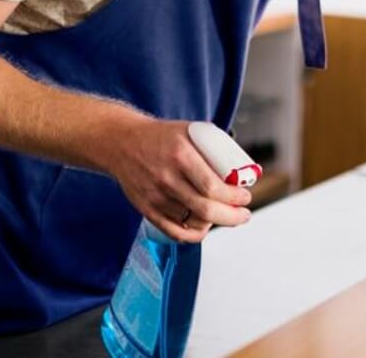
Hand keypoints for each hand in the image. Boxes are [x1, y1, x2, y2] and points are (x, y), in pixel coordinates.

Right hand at [104, 118, 251, 242]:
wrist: (120, 142)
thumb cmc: (159, 136)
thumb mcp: (189, 131)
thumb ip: (213, 147)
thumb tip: (242, 166)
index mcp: (181, 156)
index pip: (213, 187)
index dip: (234, 198)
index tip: (245, 197)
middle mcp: (167, 178)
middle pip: (206, 210)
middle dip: (232, 216)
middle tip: (243, 214)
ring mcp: (156, 196)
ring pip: (192, 223)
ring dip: (215, 223)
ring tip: (224, 216)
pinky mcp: (147, 209)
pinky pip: (173, 232)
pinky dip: (192, 235)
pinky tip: (203, 227)